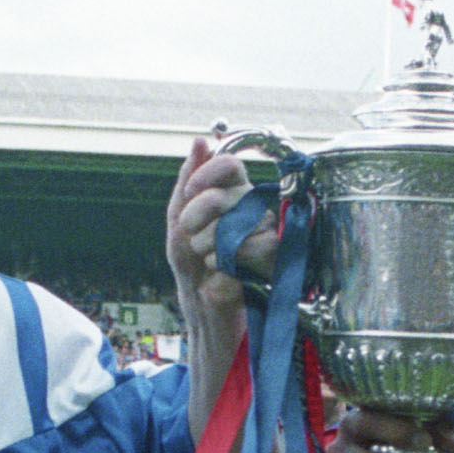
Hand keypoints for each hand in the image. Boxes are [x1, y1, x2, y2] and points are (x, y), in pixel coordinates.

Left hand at [167, 137, 275, 324]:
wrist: (204, 313)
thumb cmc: (191, 268)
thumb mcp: (177, 224)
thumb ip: (186, 183)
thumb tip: (201, 140)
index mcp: (232, 196)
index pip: (230, 165)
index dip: (208, 173)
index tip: (189, 192)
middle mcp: (254, 209)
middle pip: (230, 194)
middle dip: (199, 215)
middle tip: (190, 235)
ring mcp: (267, 234)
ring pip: (242, 223)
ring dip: (211, 245)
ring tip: (207, 260)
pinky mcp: (276, 261)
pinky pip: (255, 250)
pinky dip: (226, 267)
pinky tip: (222, 276)